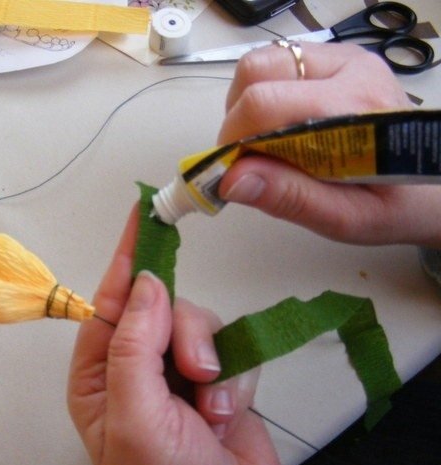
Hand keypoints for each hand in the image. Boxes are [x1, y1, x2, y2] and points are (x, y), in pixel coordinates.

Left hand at [67, 209, 281, 464]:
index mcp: (100, 374)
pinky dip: (237, 381)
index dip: (129, 256)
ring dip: (215, 364)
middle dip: (186, 334)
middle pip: (164, 306)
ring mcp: (179, 374)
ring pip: (201, 324)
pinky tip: (225, 416)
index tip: (144, 215)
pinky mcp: (220, 381)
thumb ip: (133, 345)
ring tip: (210, 408)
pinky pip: (234, 349)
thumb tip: (147, 285)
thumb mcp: (135, 417)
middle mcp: (137, 369)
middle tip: (195, 372)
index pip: (110, 301)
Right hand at [218, 42, 440, 248]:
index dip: (234, 140)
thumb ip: (292, 198)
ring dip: (244, 105)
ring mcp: (341, 59)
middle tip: (248, 160)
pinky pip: (276, 65)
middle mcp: (350, 69)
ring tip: (262, 144)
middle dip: (236, 121)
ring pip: (260, 63)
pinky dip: (259, 95)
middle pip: (257, 72)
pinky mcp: (332, 60)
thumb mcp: (346, 218)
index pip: (266, 103)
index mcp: (356, 106)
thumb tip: (231, 180)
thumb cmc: (391, 204)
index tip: (233, 174)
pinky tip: (276, 127)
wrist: (431, 185)